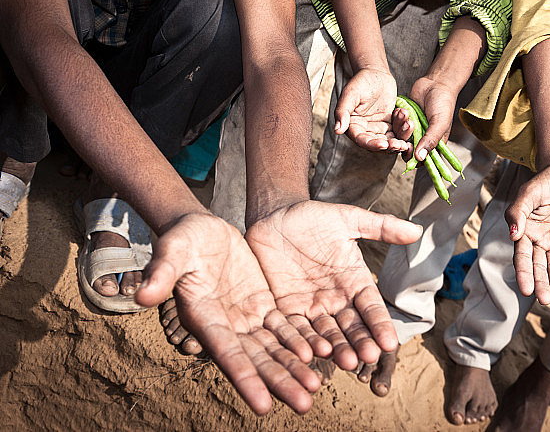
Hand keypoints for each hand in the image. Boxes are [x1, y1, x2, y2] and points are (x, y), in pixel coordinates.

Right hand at [135, 213, 319, 414]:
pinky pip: (284, 327)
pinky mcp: (262, 305)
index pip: (227, 354)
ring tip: (315, 388)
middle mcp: (226, 325)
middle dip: (279, 382)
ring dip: (294, 368)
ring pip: (274, 349)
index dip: (246, 379)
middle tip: (304, 405)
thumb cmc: (181, 240)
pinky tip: (321, 354)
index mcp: (202, 317)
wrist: (201, 229)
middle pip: (256, 360)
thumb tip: (142, 295)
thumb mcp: (172, 250)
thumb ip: (161, 273)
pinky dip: (300, 341)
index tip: (264, 406)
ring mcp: (245, 317)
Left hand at [244, 201, 422, 370]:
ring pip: (326, 333)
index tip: (390, 343)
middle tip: (368, 358)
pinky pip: (295, 329)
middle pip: (351, 326)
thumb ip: (381, 227)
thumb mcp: (349, 219)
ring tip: (345, 362)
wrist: (276, 216)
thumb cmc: (315, 217)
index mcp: (354, 281)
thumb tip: (416, 230)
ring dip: (336, 349)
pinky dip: (304, 342)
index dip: (380, 325)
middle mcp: (336, 299)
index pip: (371, 307)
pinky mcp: (286, 309)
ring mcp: (311, 306)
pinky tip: (310, 354)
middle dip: (360, 342)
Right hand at [335, 67, 410, 153]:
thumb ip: (342, 111)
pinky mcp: (390, 124)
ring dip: (401, 137)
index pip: (362, 140)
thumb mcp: (350, 94)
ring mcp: (379, 128)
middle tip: (401, 144)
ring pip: (391, 140)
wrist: (375, 74)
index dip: (373, 145)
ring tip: (408, 124)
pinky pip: (399, 131)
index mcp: (353, 126)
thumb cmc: (360, 82)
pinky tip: (407, 116)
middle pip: (378, 144)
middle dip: (391, 146)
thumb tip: (337, 130)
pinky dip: (405, 128)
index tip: (384, 144)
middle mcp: (365, 131)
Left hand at [397, 75, 460, 161]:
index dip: (413, 158)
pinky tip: (402, 109)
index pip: (421, 160)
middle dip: (404, 140)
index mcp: (433, 144)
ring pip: (399, 137)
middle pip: (407, 150)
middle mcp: (421, 139)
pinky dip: (397, 118)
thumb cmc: (443, 103)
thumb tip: (420, 158)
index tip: (410, 148)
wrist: (435, 83)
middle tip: (408, 126)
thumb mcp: (440, 123)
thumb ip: (430, 140)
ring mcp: (411, 129)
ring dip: (400, 127)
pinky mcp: (403, 119)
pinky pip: (394, 125)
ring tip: (407, 114)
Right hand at [504, 165, 549, 303]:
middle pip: (539, 267)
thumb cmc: (544, 181)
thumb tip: (512, 234)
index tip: (526, 290)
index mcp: (524, 231)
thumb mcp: (529, 194)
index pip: (523, 257)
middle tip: (546, 300)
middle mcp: (538, 240)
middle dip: (541, 284)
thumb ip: (518, 212)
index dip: (524, 274)